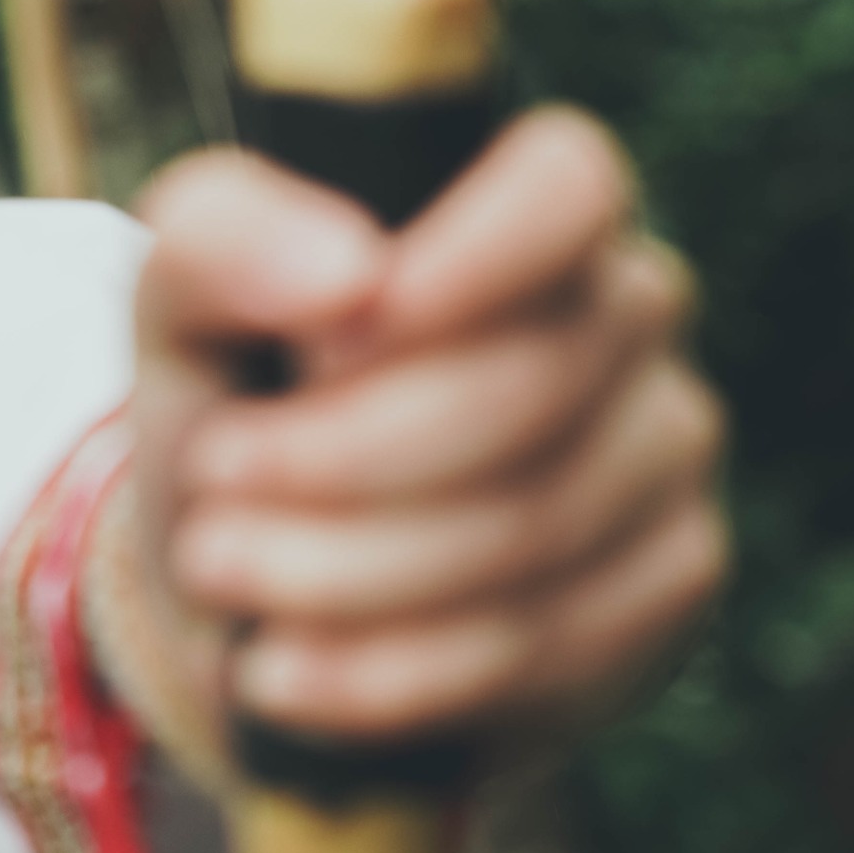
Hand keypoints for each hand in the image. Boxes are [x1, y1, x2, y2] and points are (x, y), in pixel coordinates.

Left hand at [110, 109, 726, 770]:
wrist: (261, 593)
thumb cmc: (237, 408)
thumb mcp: (184, 316)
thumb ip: (224, 244)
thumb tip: (347, 272)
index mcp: (520, 212)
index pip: (567, 183)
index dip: (479, 252)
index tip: (356, 317)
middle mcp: (627, 313)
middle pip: (529, 381)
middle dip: (344, 449)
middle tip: (211, 479)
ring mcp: (666, 450)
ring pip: (532, 525)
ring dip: (341, 566)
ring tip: (217, 566)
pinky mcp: (669, 584)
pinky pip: (541, 642)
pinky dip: (384, 669)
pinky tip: (282, 667)